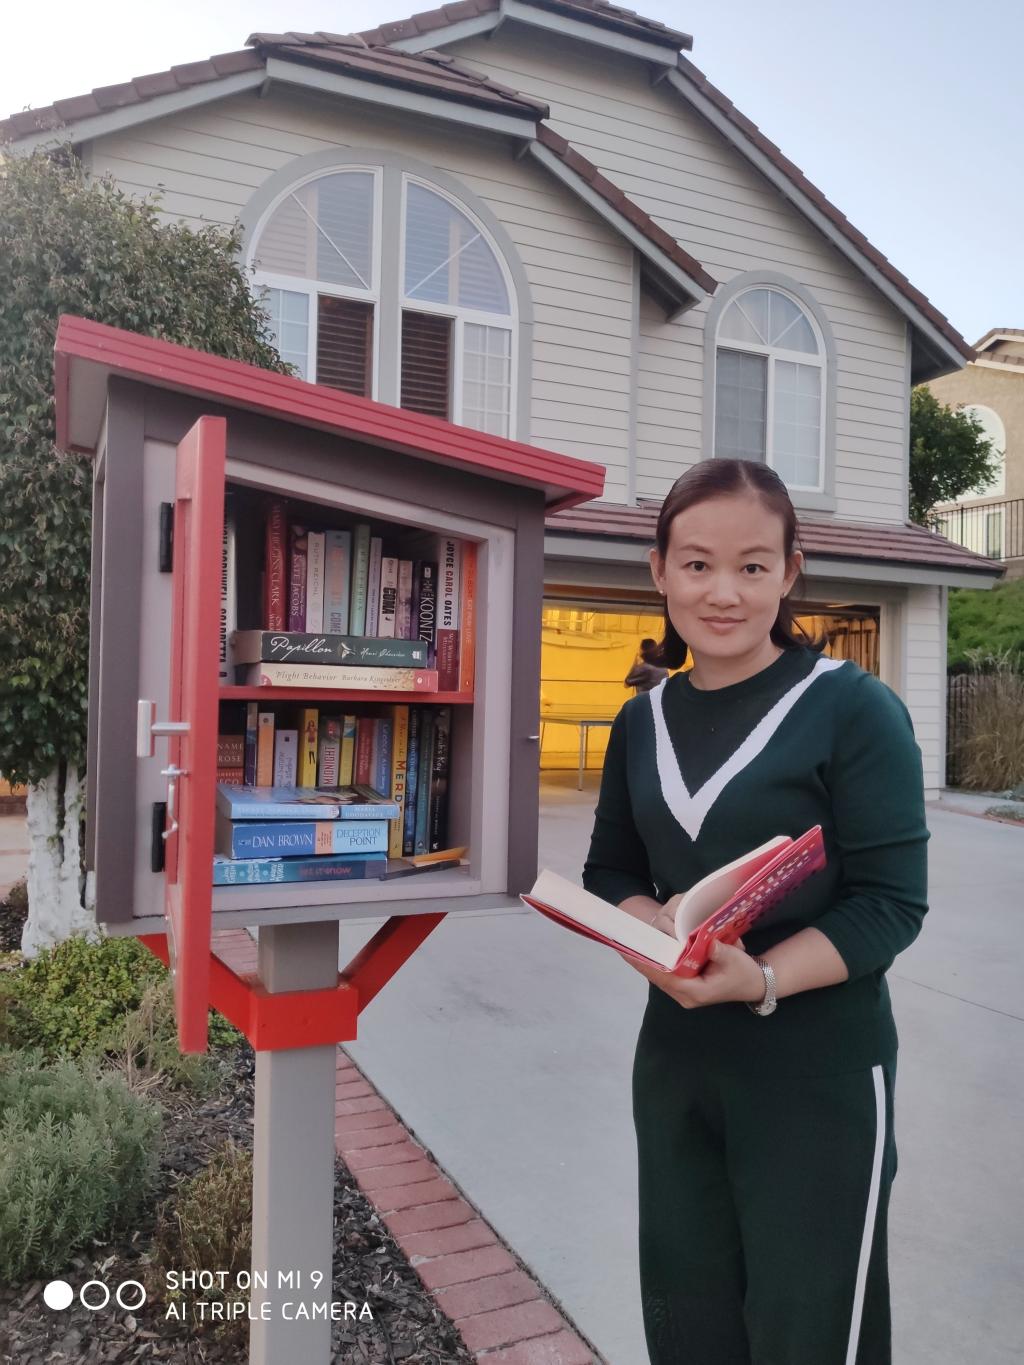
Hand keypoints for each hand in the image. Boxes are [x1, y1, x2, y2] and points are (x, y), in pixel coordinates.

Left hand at [618, 936, 765, 1009]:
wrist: (754, 983)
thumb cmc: (744, 972)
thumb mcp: (734, 958)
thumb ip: (719, 951)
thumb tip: (706, 941)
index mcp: (696, 992)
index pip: (666, 977)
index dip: (649, 965)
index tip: (632, 953)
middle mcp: (686, 996)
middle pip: (658, 978)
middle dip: (642, 962)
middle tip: (623, 946)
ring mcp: (685, 993)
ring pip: (660, 978)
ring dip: (646, 963)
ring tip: (628, 948)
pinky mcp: (686, 987)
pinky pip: (666, 976)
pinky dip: (656, 965)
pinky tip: (646, 953)